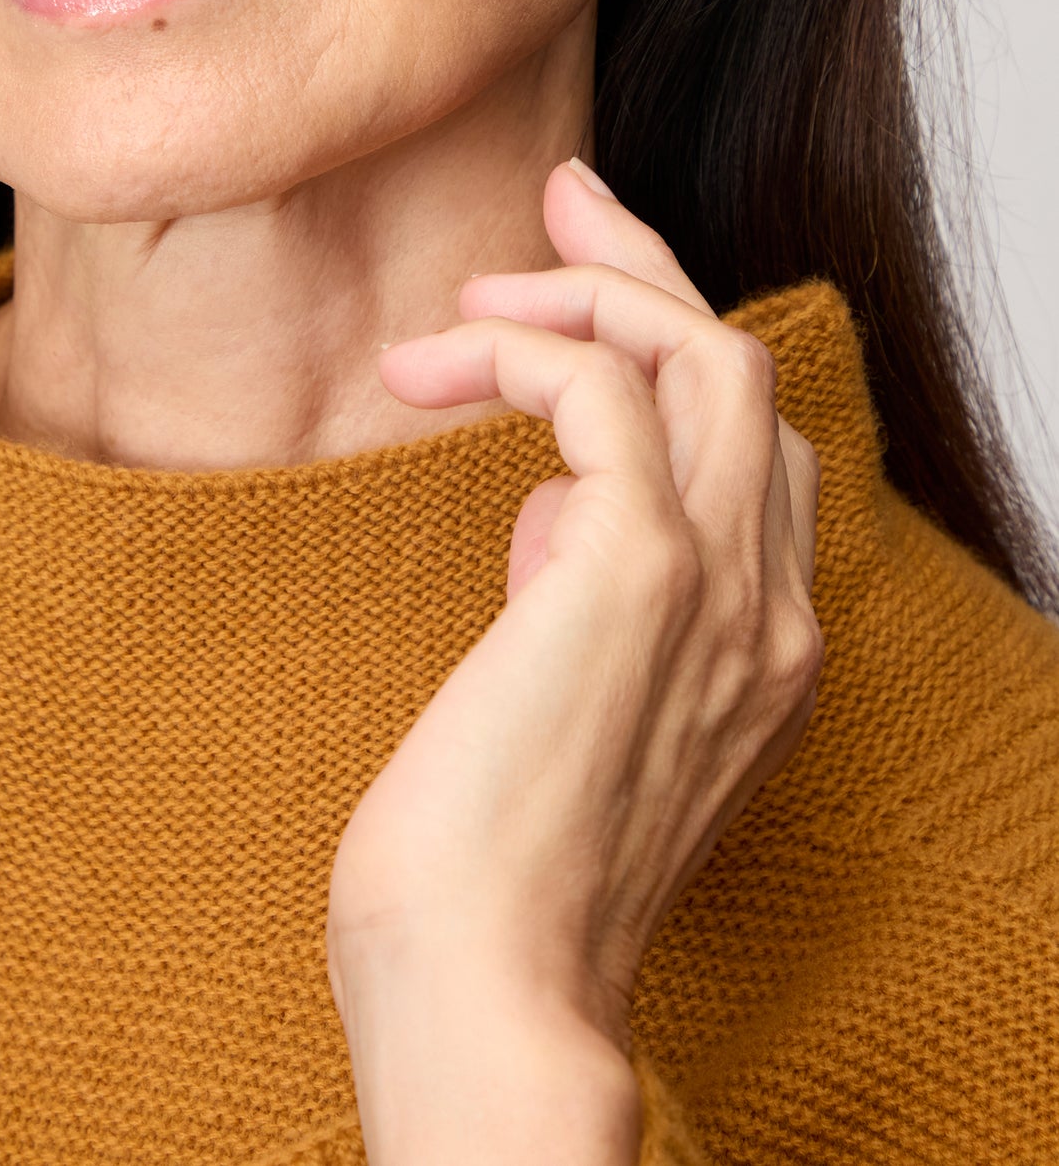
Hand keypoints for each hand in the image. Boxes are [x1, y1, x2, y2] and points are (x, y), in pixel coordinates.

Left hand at [325, 158, 822, 1162]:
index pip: (748, 443)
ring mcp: (714, 589)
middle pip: (744, 369)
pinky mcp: (631, 569)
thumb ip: (581, 608)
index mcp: (755, 648)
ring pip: (703, 354)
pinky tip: (428, 377)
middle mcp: (765, 610)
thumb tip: (540, 511)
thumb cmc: (484, 871)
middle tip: (554, 200)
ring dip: (576, 297)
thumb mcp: (557, 714)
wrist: (482, 993)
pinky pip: (604, 392)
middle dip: (644, 269)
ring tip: (459, 309)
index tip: (573, 282)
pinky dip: (520, 352)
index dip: (673, 341)